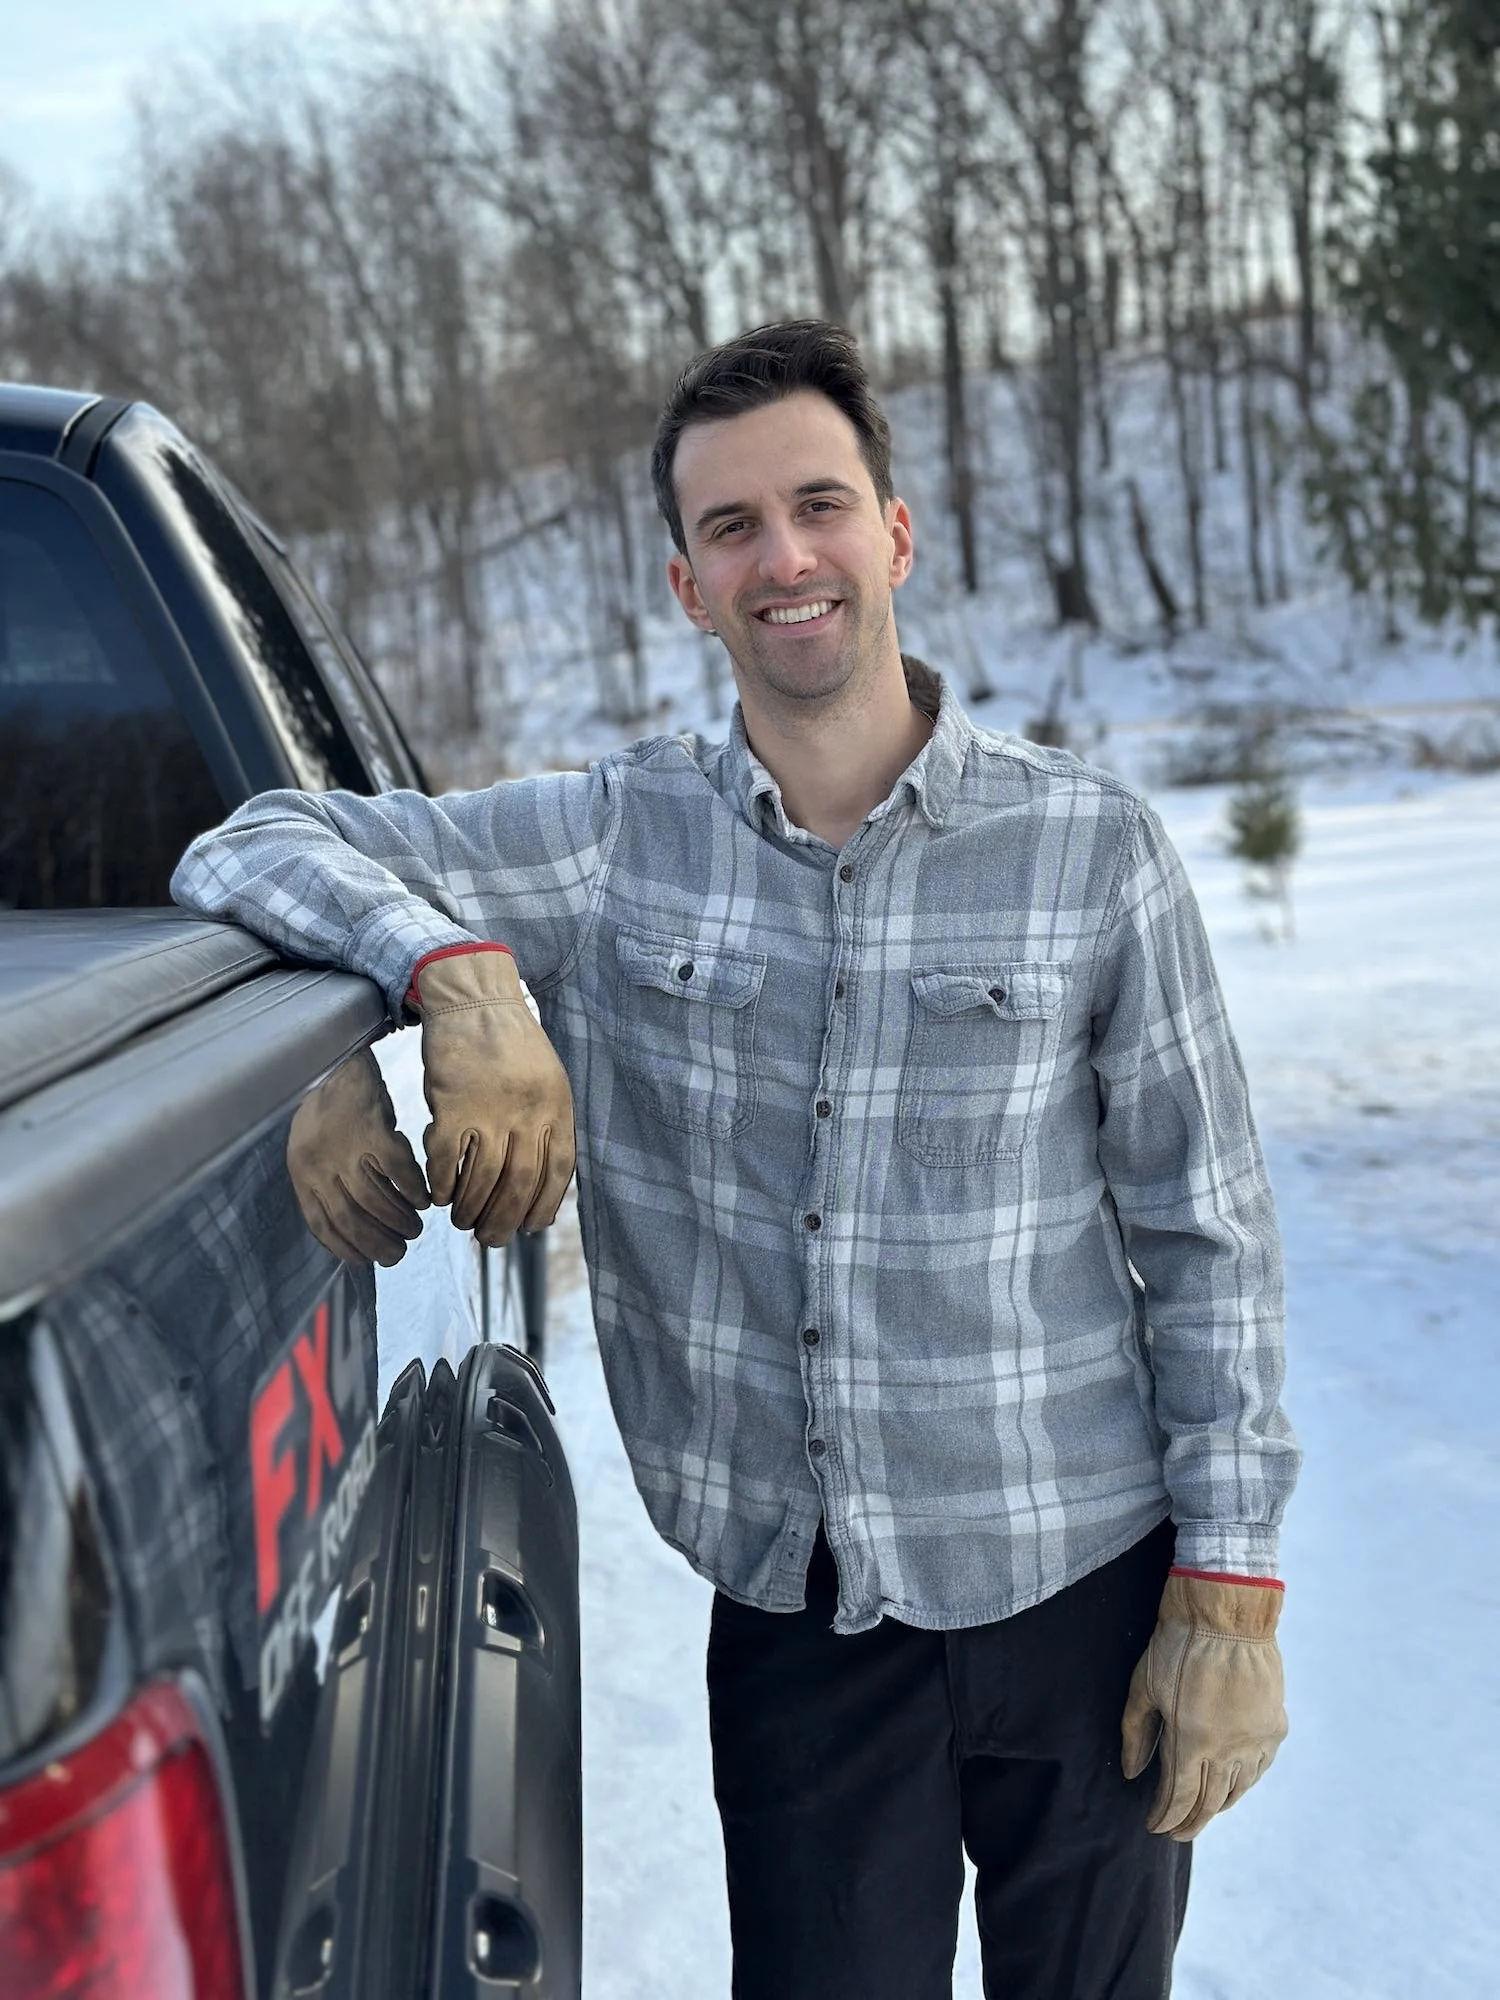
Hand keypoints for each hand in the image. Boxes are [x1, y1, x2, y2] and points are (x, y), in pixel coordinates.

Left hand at [286, 1046, 429, 1264]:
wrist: (340, 1058)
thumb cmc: (330, 1108)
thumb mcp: (314, 1148)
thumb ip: (326, 1184)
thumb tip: (351, 1230)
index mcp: (301, 1171)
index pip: (322, 1224)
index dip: (346, 1248)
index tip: (366, 1261)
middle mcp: (318, 1163)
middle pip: (351, 1219)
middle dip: (378, 1244)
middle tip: (399, 1252)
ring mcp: (346, 1147)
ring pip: (377, 1201)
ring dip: (400, 1222)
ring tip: (413, 1227)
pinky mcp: (375, 1131)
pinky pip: (399, 1174)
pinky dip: (412, 1192)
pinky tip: (422, 1199)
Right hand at [413, 947, 575, 1245]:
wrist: (474, 999)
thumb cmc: (510, 1044)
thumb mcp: (548, 1081)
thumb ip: (549, 1126)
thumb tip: (544, 1189)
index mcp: (556, 1105)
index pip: (558, 1171)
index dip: (544, 1207)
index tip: (531, 1228)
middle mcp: (528, 1110)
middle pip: (520, 1183)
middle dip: (504, 1220)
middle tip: (490, 1239)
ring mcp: (489, 1107)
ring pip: (482, 1178)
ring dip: (470, 1208)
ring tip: (462, 1220)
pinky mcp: (451, 1103)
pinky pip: (446, 1159)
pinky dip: (442, 1183)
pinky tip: (439, 1194)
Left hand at [1120, 1570, 1286, 1840]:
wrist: (1226, 1613)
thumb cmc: (1177, 1646)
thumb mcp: (1143, 1686)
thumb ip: (1135, 1733)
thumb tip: (1132, 1772)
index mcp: (1192, 1742)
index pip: (1179, 1798)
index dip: (1166, 1818)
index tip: (1155, 1827)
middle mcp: (1228, 1750)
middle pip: (1210, 1803)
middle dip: (1190, 1822)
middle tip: (1176, 1832)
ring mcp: (1255, 1740)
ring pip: (1238, 1791)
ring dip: (1218, 1807)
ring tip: (1202, 1813)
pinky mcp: (1274, 1726)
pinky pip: (1260, 1769)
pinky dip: (1244, 1784)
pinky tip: (1234, 1785)